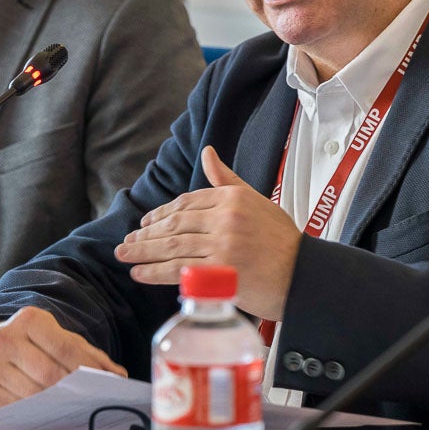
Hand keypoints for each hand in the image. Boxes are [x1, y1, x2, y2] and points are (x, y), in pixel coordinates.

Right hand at [0, 307, 126, 407]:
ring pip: (32, 394)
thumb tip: (118, 377)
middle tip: (90, 402)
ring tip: (73, 410)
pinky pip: (16, 406)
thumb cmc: (42, 343)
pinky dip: (34, 413)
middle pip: (48, 374)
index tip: (103, 384)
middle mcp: (7, 337)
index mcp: (30, 319)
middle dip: (73, 391)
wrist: (8, 342)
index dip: (86, 368)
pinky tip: (48, 413)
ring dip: (55, 406)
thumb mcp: (67, 340)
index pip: (64, 348)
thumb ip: (92, 357)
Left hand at [115, 145, 299, 320]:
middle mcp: (225, 218)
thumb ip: (227, 180)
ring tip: (124, 256)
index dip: (161, 214)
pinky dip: (154, 272)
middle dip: (145, 234)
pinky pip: (179, 270)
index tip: (144, 223)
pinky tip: (139, 274)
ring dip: (143, 252)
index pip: (186, 203)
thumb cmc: (282, 241)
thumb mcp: (256, 202)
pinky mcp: (220, 272)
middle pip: (174, 224)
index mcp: (232, 198)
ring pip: (172, 246)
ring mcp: (222, 245)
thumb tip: (207, 153)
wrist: (304, 276)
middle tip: (126, 243)